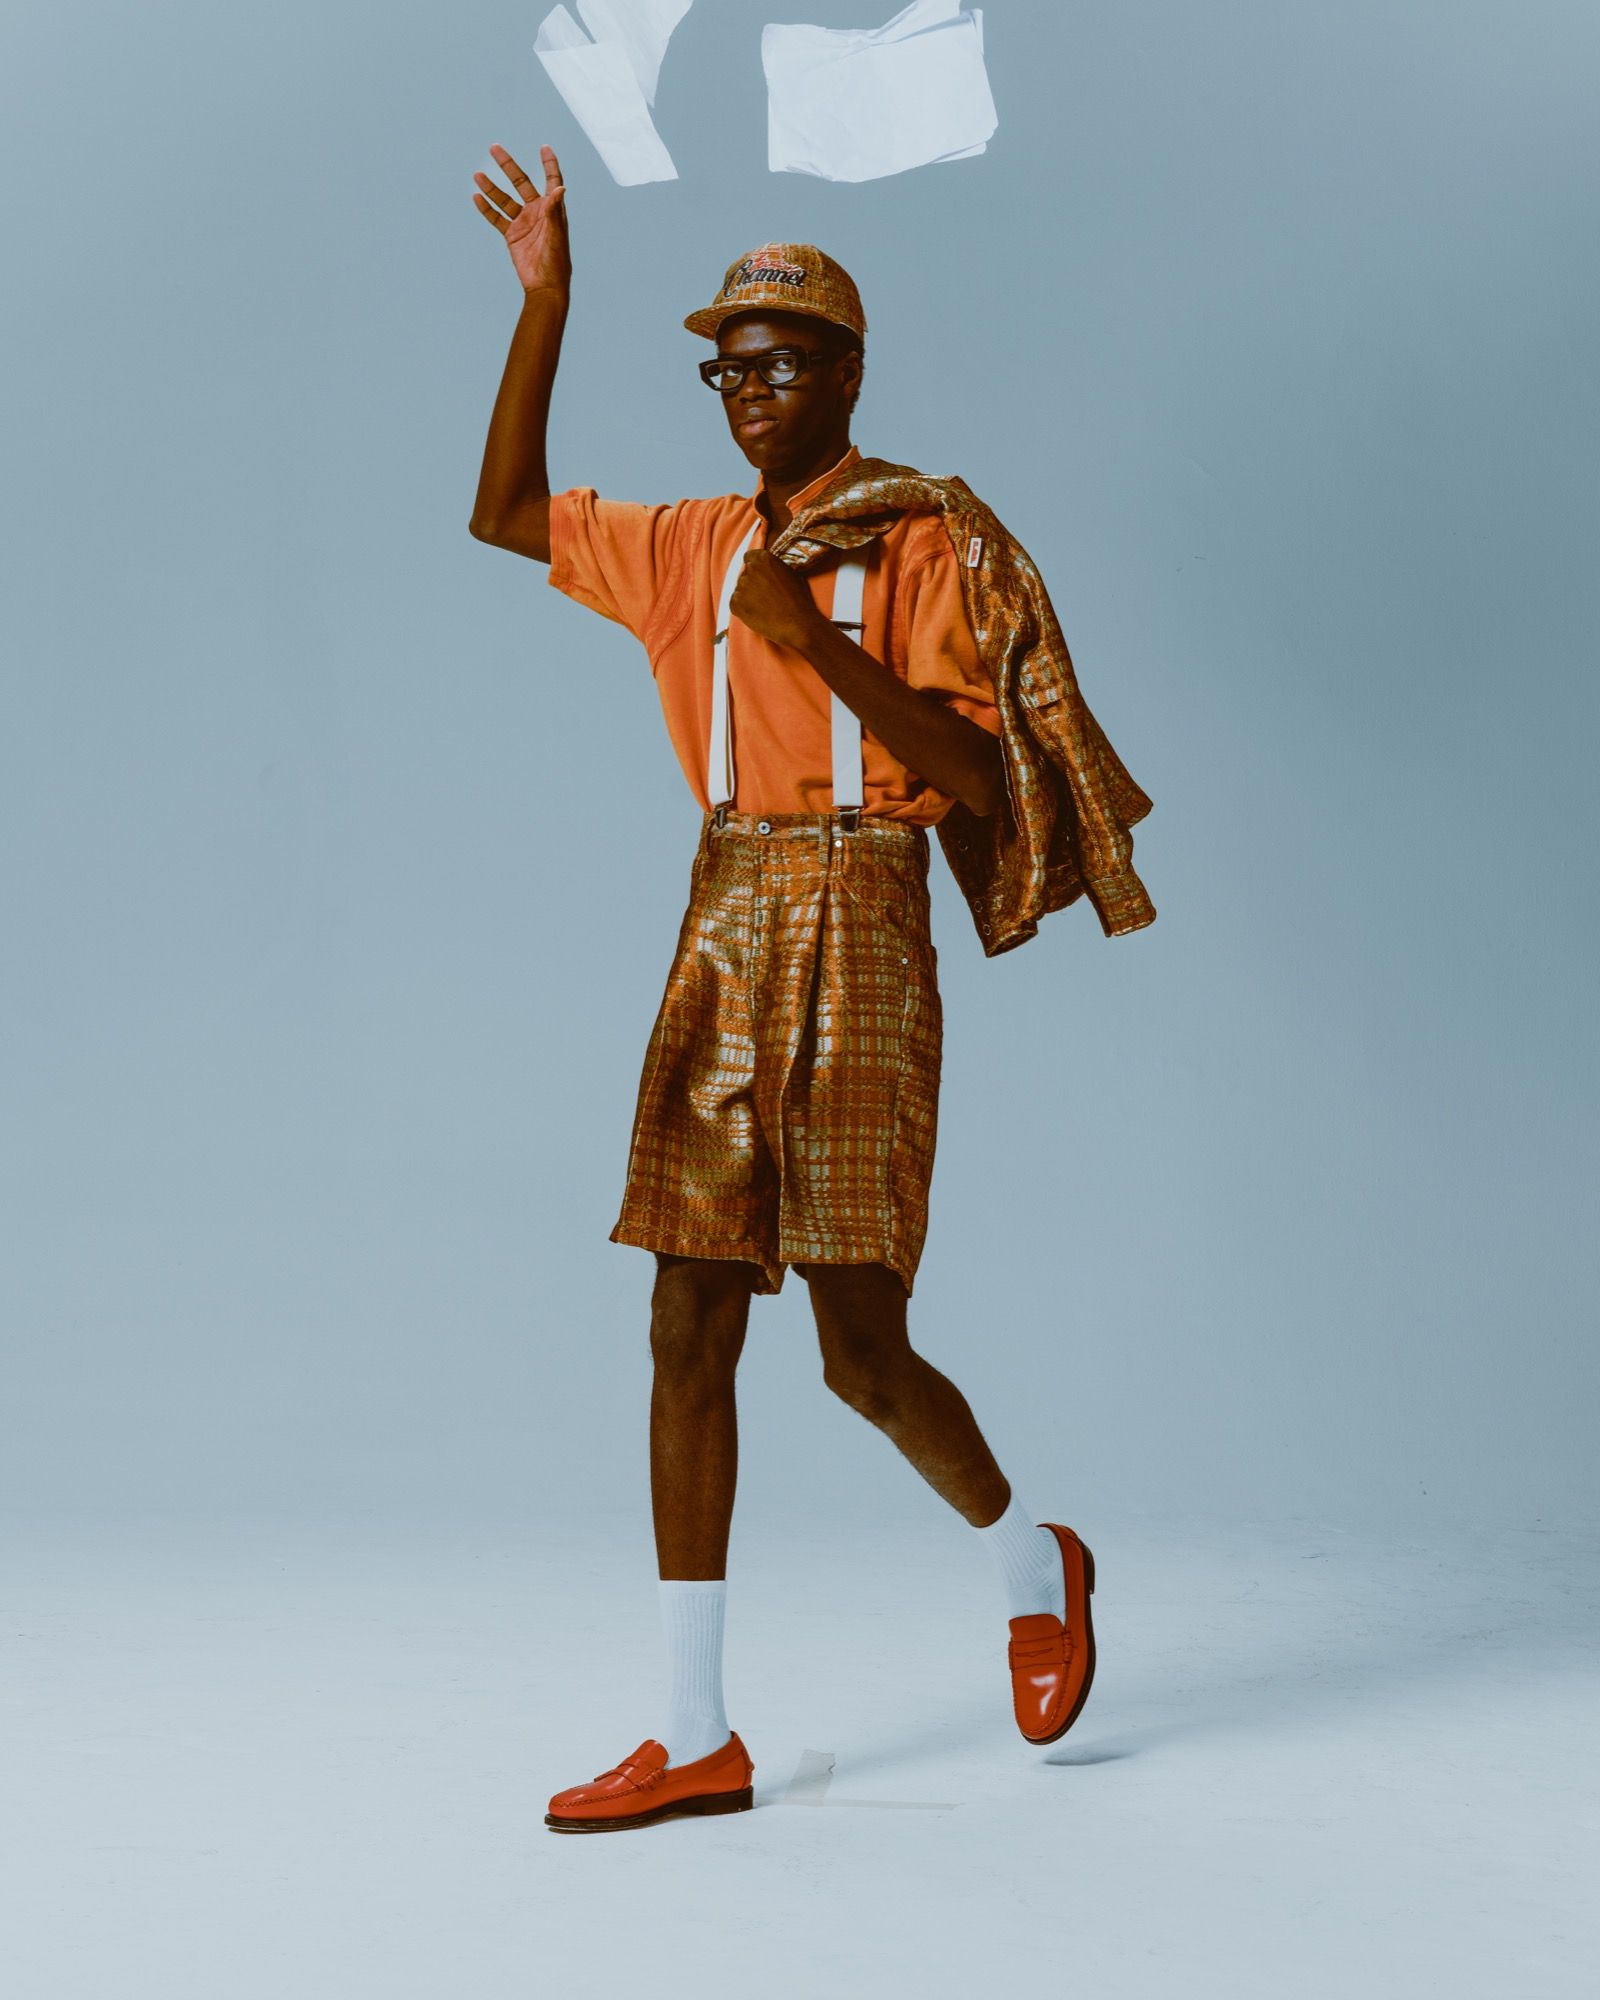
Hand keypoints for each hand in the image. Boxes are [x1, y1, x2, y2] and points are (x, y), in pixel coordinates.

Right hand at [473, 143, 570, 297]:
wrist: (544, 286)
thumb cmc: (556, 262)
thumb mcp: (556, 234)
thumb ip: (554, 210)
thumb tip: (560, 187)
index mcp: (552, 209)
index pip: (551, 180)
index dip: (549, 164)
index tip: (544, 148)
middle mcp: (537, 212)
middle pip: (521, 183)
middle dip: (508, 166)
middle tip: (494, 149)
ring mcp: (523, 223)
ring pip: (504, 199)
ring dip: (491, 188)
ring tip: (477, 175)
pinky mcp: (512, 235)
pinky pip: (497, 218)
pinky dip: (487, 209)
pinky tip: (477, 197)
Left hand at [728, 550, 824, 651]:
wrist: (796, 624)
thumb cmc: (798, 600)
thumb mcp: (790, 574)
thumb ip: (773, 568)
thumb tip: (767, 571)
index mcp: (764, 559)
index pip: (749, 557)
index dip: (754, 568)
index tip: (758, 576)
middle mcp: (751, 569)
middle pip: (745, 575)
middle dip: (752, 583)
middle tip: (764, 596)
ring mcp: (741, 586)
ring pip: (740, 590)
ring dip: (748, 597)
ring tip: (763, 607)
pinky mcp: (735, 604)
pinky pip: (734, 603)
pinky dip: (742, 608)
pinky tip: (757, 613)